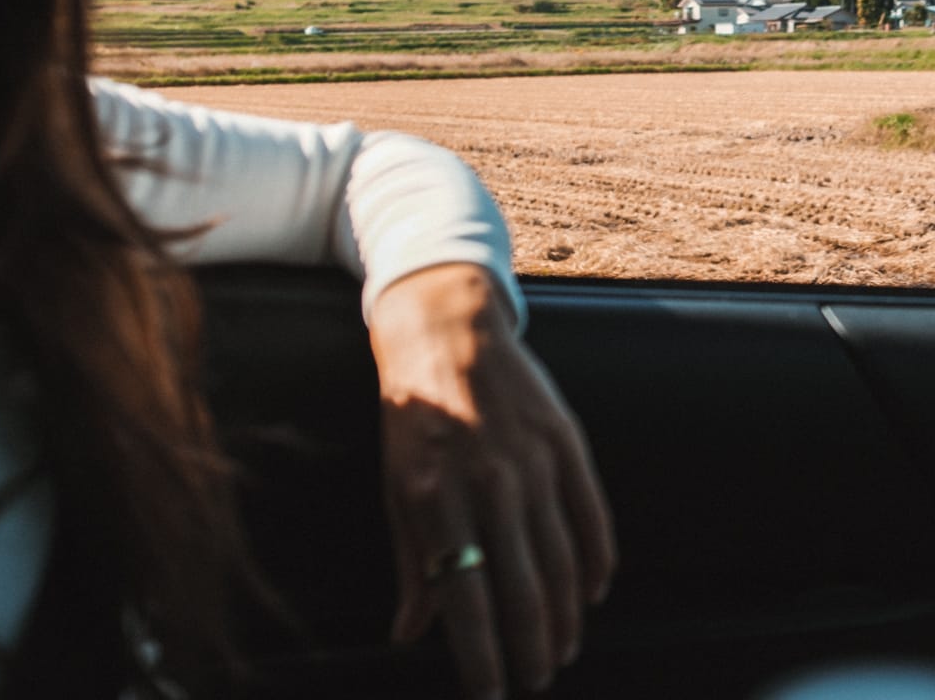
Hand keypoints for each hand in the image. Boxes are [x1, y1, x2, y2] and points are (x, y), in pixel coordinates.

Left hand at [368, 264, 615, 698]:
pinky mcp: (565, 439)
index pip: (468, 603)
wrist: (444, 328)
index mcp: (435, 498)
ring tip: (562, 650)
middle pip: (523, 592)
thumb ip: (409, 561)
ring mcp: (533, 460)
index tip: (491, 695)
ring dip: (565, 617)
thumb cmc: (410, 411)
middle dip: (531, 650)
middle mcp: (489, 484)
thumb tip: (409, 635)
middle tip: (535, 680)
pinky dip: (597, 562)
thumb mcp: (394, 483)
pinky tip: (593, 592)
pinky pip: (592, 515)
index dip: (482, 661)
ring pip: (562, 563)